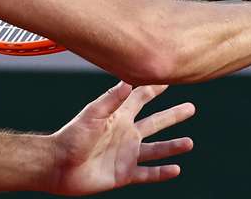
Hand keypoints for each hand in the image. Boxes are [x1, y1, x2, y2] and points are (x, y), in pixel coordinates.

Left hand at [46, 82, 194, 195]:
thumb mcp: (92, 114)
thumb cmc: (72, 136)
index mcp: (118, 117)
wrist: (59, 166)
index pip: (140, 98)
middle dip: (172, 115)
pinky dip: (162, 173)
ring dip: (172, 146)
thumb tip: (128, 81)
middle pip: (155, 123)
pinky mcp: (124, 174)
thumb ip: (111, 100)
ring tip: (189, 143)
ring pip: (156, 149)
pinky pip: (148, 173)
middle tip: (191, 108)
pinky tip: (176, 169)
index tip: (170, 77)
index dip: (154, 88)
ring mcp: (126, 154)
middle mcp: (126, 134)